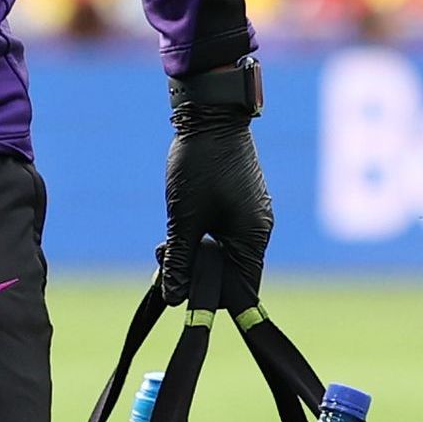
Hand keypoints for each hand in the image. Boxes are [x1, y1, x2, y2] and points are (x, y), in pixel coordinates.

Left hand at [160, 62, 271, 311]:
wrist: (211, 118)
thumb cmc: (199, 166)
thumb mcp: (183, 217)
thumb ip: (180, 260)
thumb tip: (174, 298)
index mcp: (252, 238)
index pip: (242, 290)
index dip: (214, 301)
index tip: (188, 303)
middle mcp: (258, 231)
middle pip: (230, 274)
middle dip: (196, 275)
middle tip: (164, 259)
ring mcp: (251, 217)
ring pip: (222, 254)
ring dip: (194, 256)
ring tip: (165, 244)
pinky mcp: (240, 206)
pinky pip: (221, 236)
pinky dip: (199, 240)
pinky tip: (176, 230)